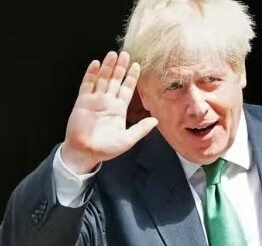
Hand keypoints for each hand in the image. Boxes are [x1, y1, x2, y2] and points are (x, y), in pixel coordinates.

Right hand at [61, 51, 157, 173]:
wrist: (85, 152)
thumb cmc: (106, 148)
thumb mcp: (128, 139)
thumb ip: (141, 129)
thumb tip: (156, 120)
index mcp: (119, 109)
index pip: (127, 89)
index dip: (132, 77)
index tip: (137, 66)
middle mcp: (107, 102)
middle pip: (115, 80)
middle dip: (120, 67)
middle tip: (126, 53)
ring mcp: (94, 100)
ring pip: (103, 79)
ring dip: (108, 66)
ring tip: (113, 54)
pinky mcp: (82, 101)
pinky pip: (87, 84)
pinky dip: (91, 74)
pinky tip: (96, 63)